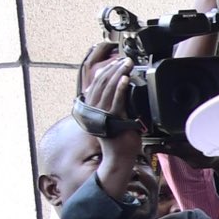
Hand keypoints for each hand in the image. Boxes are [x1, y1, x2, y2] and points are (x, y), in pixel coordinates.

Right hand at [77, 51, 144, 201]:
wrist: (119, 158)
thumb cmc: (120, 141)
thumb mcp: (116, 119)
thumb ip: (115, 106)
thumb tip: (122, 93)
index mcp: (92, 108)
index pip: (97, 85)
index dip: (106, 71)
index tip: (116, 61)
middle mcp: (93, 110)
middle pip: (102, 83)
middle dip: (114, 69)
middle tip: (124, 59)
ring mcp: (102, 115)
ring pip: (108, 89)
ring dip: (118, 74)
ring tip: (126, 64)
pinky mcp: (112, 120)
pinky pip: (116, 101)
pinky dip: (120, 89)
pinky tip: (124, 79)